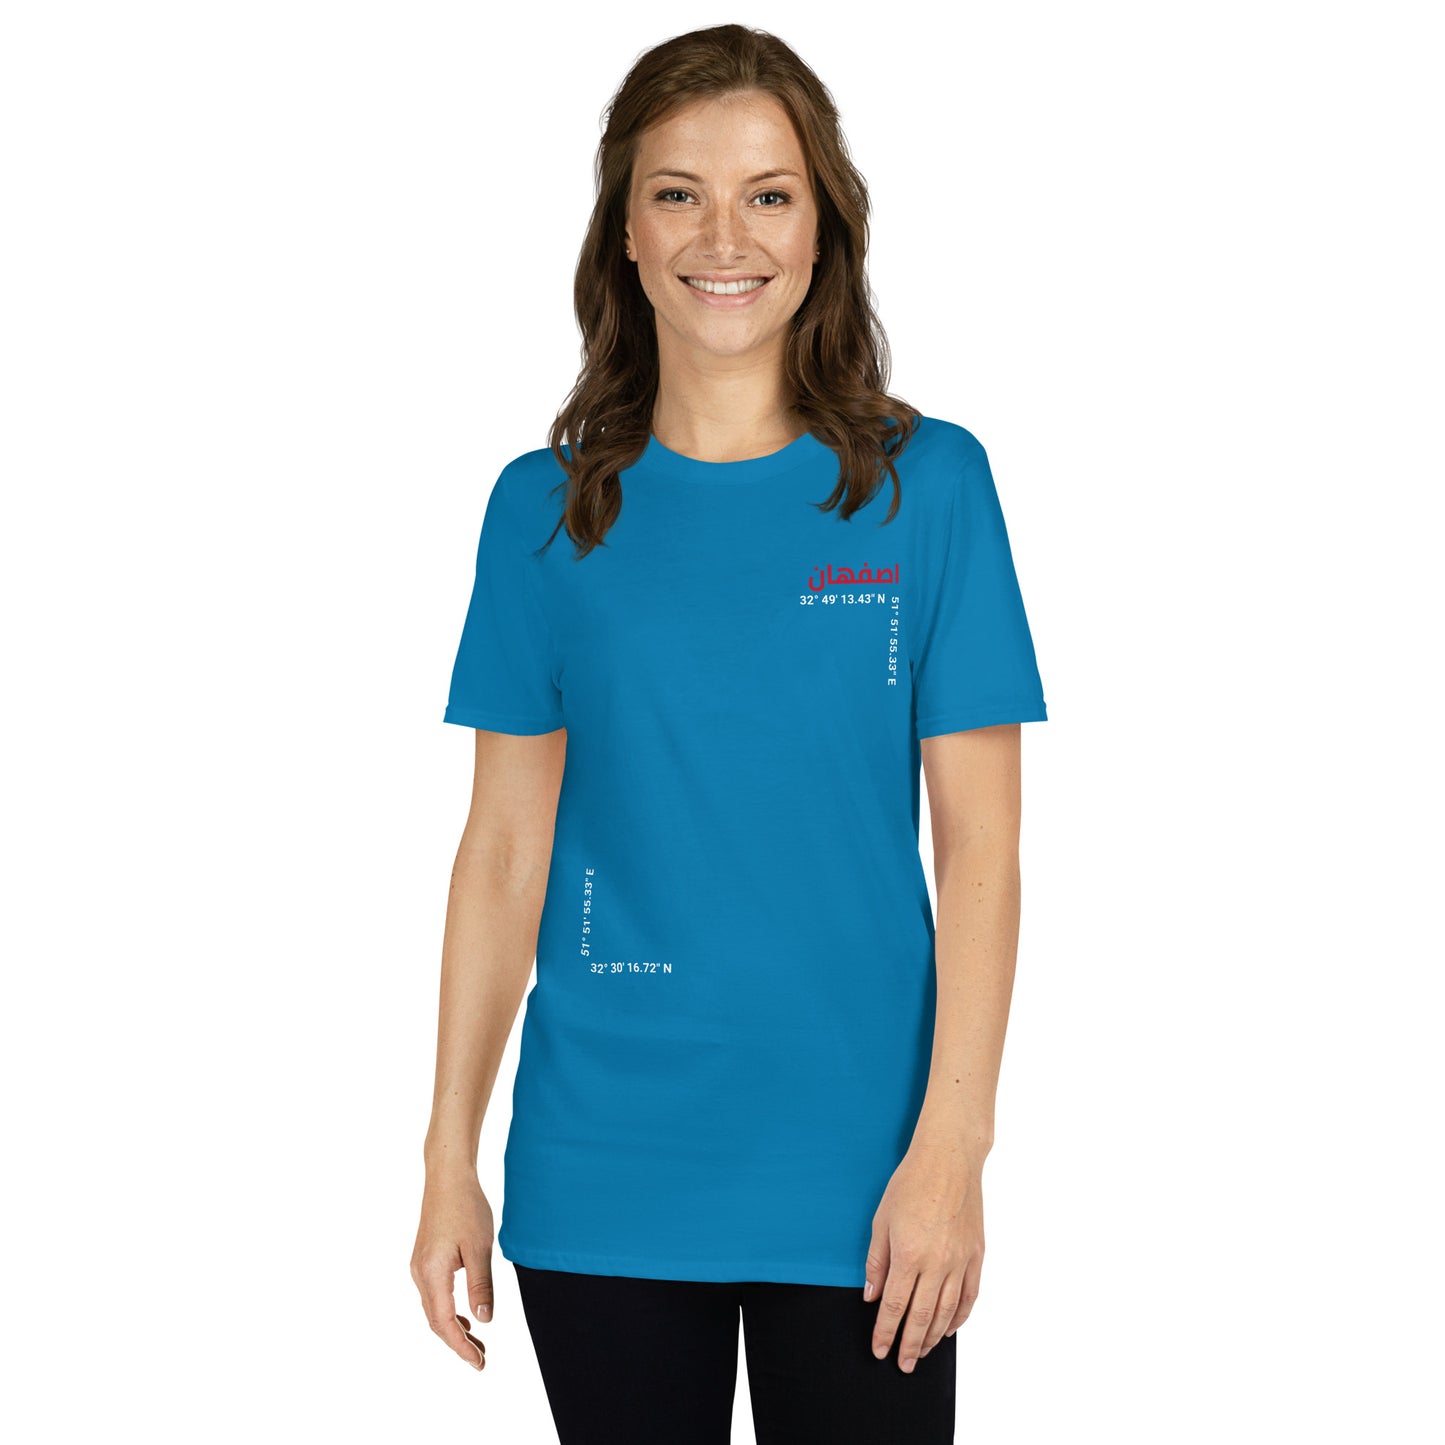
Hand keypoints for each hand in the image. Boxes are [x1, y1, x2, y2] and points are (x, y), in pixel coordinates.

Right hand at [410, 1168, 496, 1370]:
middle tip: (481, 1358)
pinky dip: (449, 1310)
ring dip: (453, 1327)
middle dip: (457, 1342)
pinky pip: (434, 1294)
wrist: (447, 1177)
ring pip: (434, 1309)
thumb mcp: (479, 1248)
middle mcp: (419, 1273)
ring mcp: (419, 1266)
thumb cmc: (466, 1207)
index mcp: (432, 1273)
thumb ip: (481, 1286)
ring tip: (477, 1342)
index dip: (460, 1346)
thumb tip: (485, 1321)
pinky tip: (465, 1315)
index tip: (478, 1362)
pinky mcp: (424, 1259)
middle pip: (435, 1321)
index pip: (444, 1323)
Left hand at [863, 1141, 983, 1370]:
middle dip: (910, 1345)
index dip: (886, 1332)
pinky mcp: (977, 1256)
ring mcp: (960, 1261)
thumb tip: (871, 1297)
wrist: (949, 1160)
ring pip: (947, 1312)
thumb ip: (876, 1262)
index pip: (895, 1306)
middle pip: (921, 1317)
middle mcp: (937, 1264)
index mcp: (909, 1255)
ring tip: (922, 1352)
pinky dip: (959, 1317)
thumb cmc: (911, 1184)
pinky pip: (969, 1296)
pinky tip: (949, 1329)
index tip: (880, 1350)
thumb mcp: (881, 1220)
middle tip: (902, 1365)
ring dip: (933, 1337)